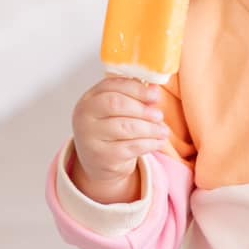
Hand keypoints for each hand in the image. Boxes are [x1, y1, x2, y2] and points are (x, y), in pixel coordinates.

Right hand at [68, 76, 173, 203]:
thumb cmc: (111, 130)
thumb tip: (155, 91)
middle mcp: (84, 117)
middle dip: (142, 109)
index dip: (136, 88)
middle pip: (116, 104)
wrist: (99, 162)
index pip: (111, 86)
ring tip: (163, 131)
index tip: (156, 94)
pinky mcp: (103, 157)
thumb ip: (133, 97)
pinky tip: (159, 142)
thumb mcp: (117, 111)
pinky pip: (132, 147)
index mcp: (89, 99)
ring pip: (126, 127)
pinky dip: (150, 144)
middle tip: (159, 115)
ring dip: (151, 128)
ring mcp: (90, 138)